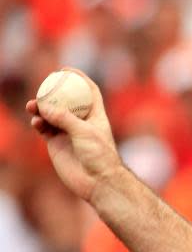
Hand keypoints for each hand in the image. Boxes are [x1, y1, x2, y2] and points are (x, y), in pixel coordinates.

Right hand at [26, 69, 122, 202]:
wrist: (98, 182)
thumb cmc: (99, 156)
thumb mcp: (85, 132)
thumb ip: (64, 118)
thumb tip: (43, 106)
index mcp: (96, 115)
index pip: (88, 91)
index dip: (79, 78)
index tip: (65, 69)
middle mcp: (81, 122)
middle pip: (65, 100)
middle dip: (52, 92)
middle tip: (42, 87)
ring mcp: (67, 132)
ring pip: (50, 113)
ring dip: (40, 107)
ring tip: (32, 106)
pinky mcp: (56, 144)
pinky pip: (43, 128)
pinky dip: (38, 122)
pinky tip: (36, 122)